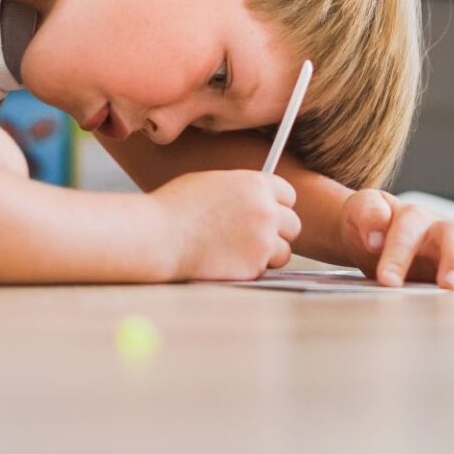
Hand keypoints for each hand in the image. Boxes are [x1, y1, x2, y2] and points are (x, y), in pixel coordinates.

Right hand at [149, 169, 300, 281]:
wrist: (161, 236)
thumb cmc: (177, 207)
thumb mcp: (214, 182)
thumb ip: (242, 190)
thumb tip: (254, 198)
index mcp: (256, 185)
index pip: (289, 194)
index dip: (277, 204)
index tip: (268, 212)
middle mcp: (267, 211)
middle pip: (293, 224)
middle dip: (278, 231)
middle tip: (257, 236)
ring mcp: (263, 241)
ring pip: (284, 252)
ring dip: (269, 254)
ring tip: (241, 252)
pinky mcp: (254, 268)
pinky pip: (264, 270)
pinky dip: (250, 269)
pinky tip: (228, 262)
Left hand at [338, 189, 453, 289]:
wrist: (372, 234)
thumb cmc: (366, 229)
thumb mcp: (356, 219)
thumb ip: (363, 216)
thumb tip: (375, 231)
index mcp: (407, 217)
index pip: (407, 227)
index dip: (398, 252)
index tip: (387, 281)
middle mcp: (438, 226)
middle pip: (452, 232)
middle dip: (452, 258)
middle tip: (445, 286)